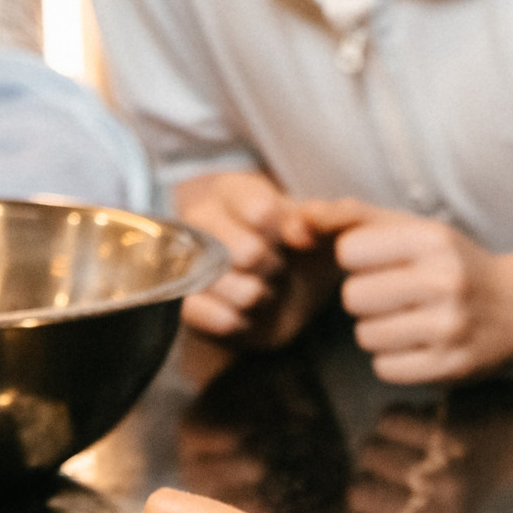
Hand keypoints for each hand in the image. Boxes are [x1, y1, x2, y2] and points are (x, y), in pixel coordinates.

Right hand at [170, 171, 331, 344]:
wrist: (287, 305)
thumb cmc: (305, 258)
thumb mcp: (328, 233)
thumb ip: (332, 218)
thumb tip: (303, 225)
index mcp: (234, 190)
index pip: (261, 212)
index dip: (287, 236)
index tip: (296, 241)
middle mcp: (201, 217)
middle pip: (245, 252)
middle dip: (272, 270)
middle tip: (276, 270)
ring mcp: (185, 257)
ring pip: (223, 284)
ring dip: (255, 297)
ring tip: (261, 291)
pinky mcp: (180, 298)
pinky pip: (199, 311)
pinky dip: (233, 321)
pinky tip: (243, 316)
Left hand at [306, 199, 512, 383]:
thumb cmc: (452, 264)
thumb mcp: (414, 230)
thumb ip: (355, 217)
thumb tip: (301, 220)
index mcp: (433, 239)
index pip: (348, 251)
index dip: (358, 261)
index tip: (384, 265)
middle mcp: (444, 281)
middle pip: (353, 297)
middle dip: (366, 299)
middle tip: (396, 297)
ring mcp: (450, 327)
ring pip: (366, 336)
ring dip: (378, 331)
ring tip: (408, 321)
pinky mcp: (451, 367)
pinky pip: (385, 368)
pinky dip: (394, 359)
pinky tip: (418, 345)